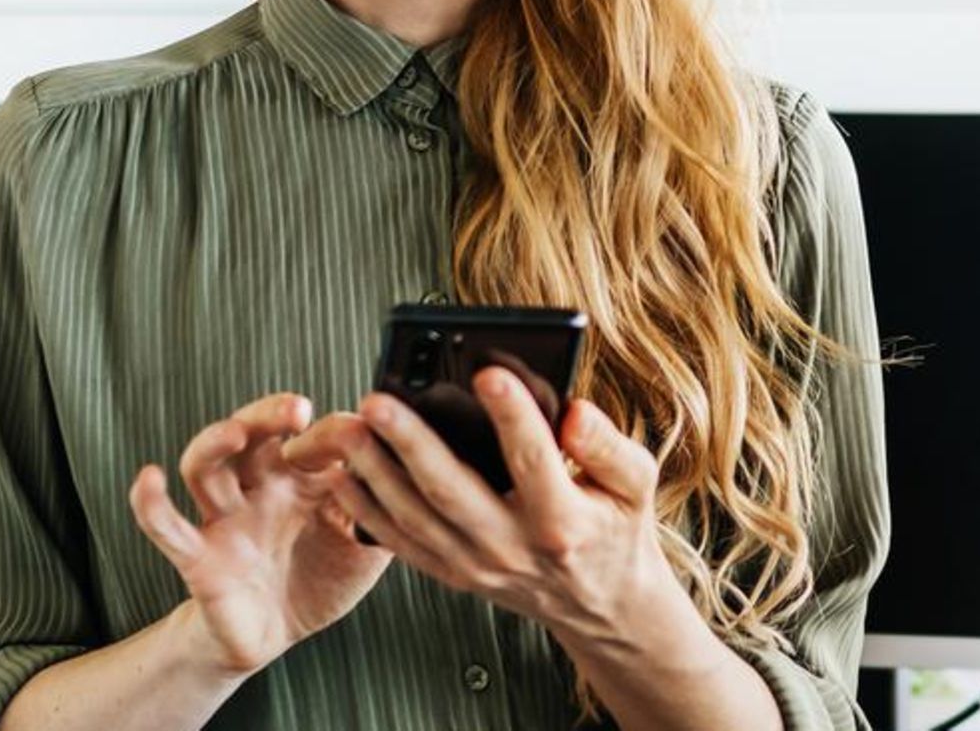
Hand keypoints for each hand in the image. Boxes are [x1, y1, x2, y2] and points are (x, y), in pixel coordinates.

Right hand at [127, 391, 392, 677]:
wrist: (272, 638)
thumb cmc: (316, 579)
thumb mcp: (365, 547)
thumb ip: (386, 511)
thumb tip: (421, 472)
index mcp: (301, 478)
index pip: (311, 439)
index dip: (330, 432)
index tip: (359, 430)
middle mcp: (260, 486)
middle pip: (255, 433)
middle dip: (271, 413)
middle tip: (298, 409)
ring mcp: (226, 516)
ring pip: (208, 465)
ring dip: (216, 441)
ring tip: (233, 432)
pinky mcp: (199, 555)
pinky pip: (167, 527)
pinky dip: (151, 504)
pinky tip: (149, 480)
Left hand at [280, 369, 675, 645]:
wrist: (601, 605)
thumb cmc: (615, 529)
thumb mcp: (634, 485)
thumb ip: (608, 447)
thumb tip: (576, 413)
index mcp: (563, 521)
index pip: (533, 460)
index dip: (512, 415)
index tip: (488, 374)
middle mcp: (513, 547)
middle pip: (453, 491)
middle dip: (410, 443)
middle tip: (379, 401)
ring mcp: (477, 565)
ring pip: (415, 517)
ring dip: (375, 471)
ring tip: (350, 428)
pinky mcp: (453, 573)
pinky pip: (402, 542)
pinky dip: (367, 509)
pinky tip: (344, 473)